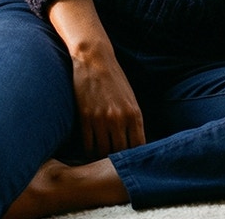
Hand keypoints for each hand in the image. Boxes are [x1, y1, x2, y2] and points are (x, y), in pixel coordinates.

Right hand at [69, 38, 145, 156]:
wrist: (94, 59)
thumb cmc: (114, 78)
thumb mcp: (130, 98)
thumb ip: (132, 119)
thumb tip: (134, 142)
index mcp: (134, 114)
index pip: (138, 147)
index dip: (133, 158)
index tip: (128, 162)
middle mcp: (120, 118)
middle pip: (120, 152)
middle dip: (116, 160)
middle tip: (111, 165)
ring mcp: (102, 119)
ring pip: (102, 151)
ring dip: (100, 157)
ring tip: (98, 159)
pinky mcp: (85, 117)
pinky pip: (87, 144)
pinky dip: (88, 150)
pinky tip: (88, 151)